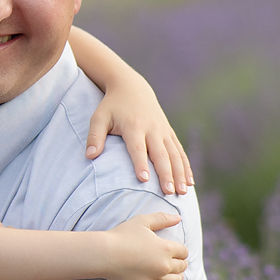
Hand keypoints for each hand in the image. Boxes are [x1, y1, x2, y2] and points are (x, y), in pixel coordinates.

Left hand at [86, 76, 192, 195]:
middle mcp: (152, 128)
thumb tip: (89, 156)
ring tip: (182, 191)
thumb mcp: (99, 117)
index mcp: (133, 126)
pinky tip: (190, 182)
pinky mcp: (169, 132)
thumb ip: (94, 136)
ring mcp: (163, 130)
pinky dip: (186, 166)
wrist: (132, 87)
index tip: (144, 180)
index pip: (137, 148)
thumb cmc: (112, 106)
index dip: (140, 164)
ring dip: (180, 173)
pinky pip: (180, 151)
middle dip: (166, 174)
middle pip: (160, 154)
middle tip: (168, 192)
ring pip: (174, 154)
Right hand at [103, 209, 187, 279]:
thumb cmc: (122, 236)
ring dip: (178, 277)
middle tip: (175, 262)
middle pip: (181, 267)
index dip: (181, 251)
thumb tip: (179, 218)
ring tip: (175, 274)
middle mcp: (165, 265)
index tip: (176, 251)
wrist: (105, 255)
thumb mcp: (142, 221)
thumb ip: (162, 218)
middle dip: (180, 263)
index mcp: (166, 248)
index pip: (183, 252)